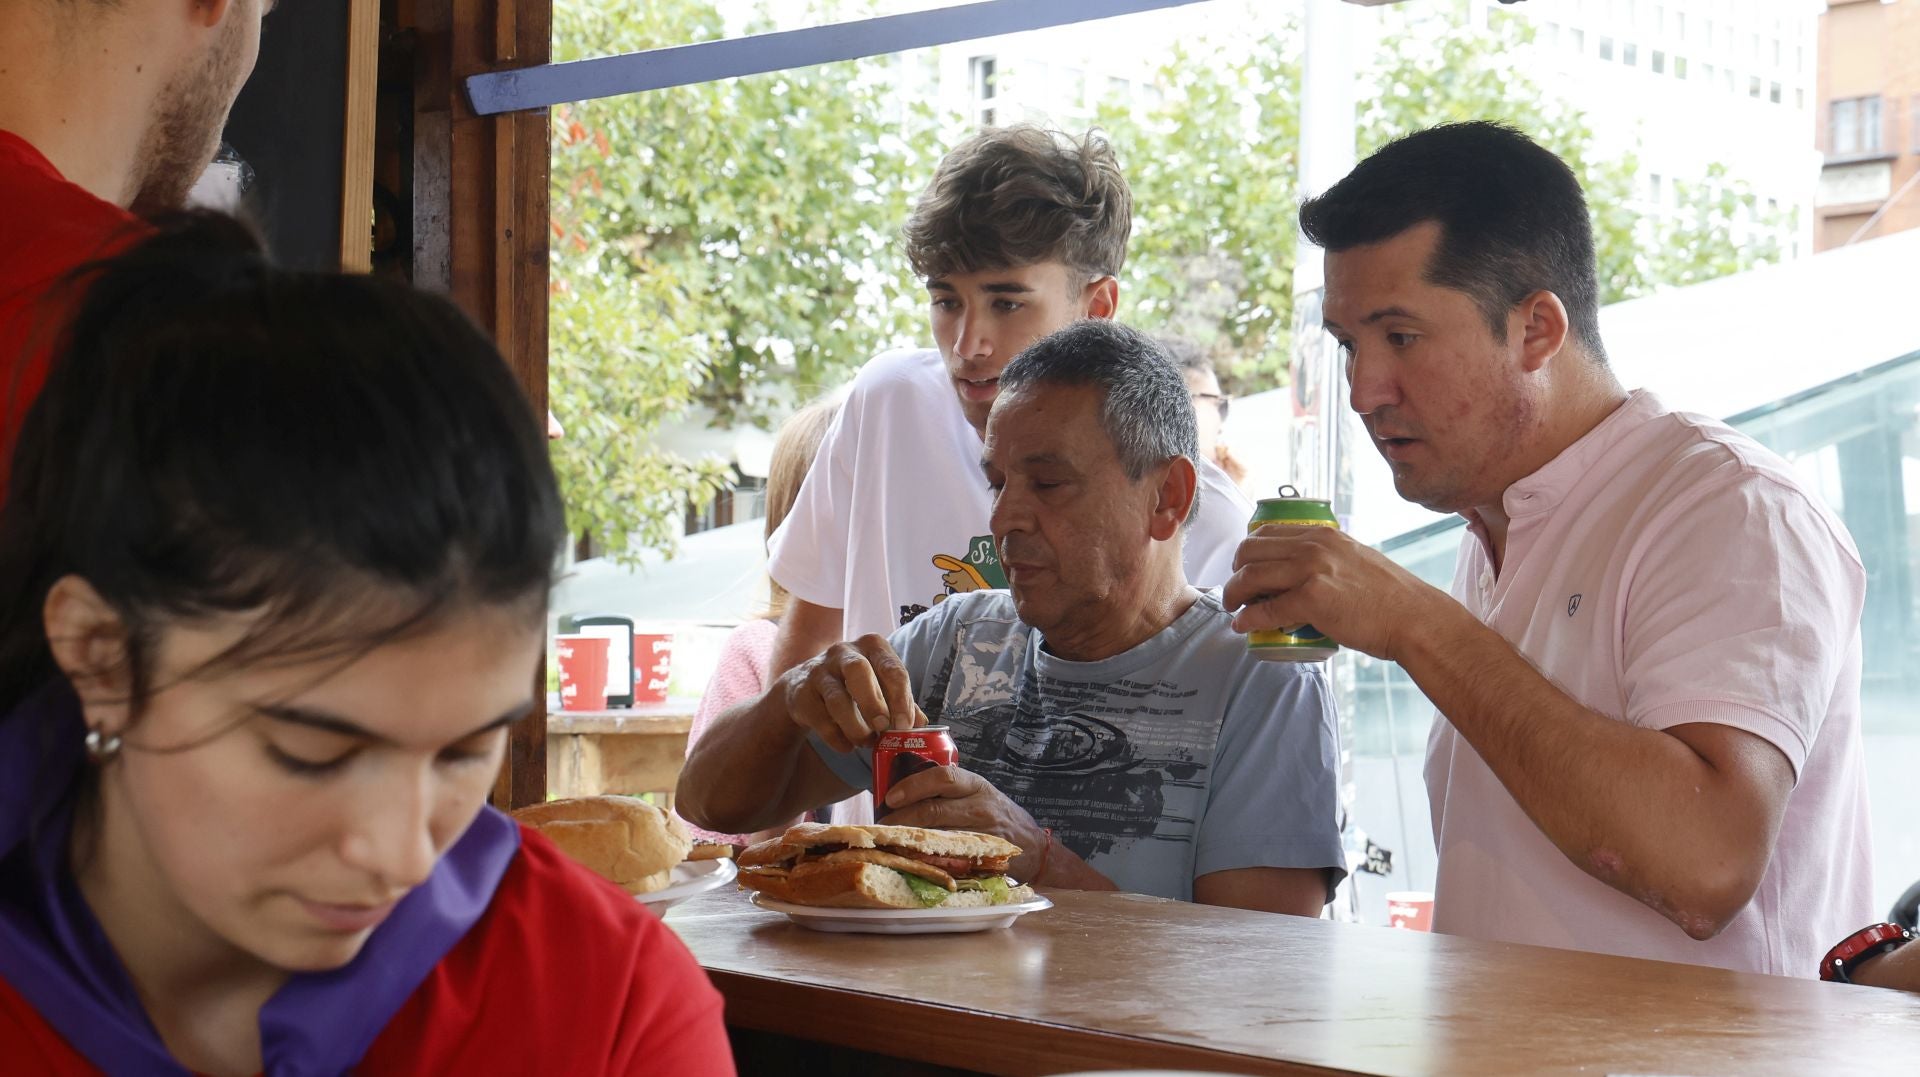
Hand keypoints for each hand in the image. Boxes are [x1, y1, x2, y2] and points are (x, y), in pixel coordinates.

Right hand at [778, 634, 924, 752]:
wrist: (804, 688)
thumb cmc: (853, 685)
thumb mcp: (880, 685)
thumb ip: (902, 703)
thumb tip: (921, 725)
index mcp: (871, 646)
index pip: (891, 668)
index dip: (901, 699)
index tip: (906, 726)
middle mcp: (844, 652)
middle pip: (858, 672)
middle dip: (873, 703)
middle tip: (884, 728)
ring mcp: (819, 671)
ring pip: (837, 699)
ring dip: (855, 727)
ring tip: (866, 742)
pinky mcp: (801, 693)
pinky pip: (821, 719)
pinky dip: (837, 737)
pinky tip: (847, 746)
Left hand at [878, 766, 1048, 881]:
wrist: (1034, 847)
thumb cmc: (999, 816)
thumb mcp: (980, 794)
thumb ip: (951, 792)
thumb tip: (903, 792)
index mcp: (976, 786)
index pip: (943, 778)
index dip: (913, 786)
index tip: (891, 797)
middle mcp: (980, 808)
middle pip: (934, 810)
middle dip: (902, 818)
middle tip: (882, 826)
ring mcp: (981, 835)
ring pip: (937, 837)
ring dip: (908, 840)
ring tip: (888, 841)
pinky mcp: (980, 859)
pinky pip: (947, 860)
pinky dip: (925, 859)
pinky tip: (910, 860)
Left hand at [1221, 523, 1459, 661]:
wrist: (1414, 618)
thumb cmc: (1390, 597)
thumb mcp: (1355, 559)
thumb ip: (1329, 558)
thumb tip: (1305, 571)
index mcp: (1323, 534)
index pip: (1267, 532)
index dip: (1247, 551)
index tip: (1244, 568)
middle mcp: (1314, 546)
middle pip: (1250, 550)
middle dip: (1234, 571)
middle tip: (1236, 590)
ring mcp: (1311, 571)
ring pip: (1250, 576)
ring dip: (1233, 594)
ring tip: (1234, 608)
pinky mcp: (1312, 600)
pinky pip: (1265, 609)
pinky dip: (1248, 619)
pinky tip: (1244, 626)